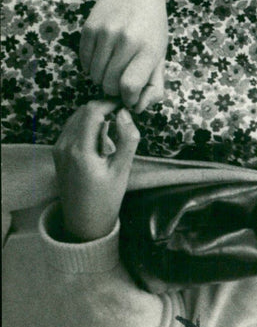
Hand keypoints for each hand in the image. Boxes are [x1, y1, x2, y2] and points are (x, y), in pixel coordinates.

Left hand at [53, 102, 139, 241]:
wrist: (83, 223)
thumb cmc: (106, 198)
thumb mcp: (123, 169)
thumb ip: (128, 138)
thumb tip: (124, 113)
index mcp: (80, 150)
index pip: (93, 110)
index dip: (111, 103)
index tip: (126, 107)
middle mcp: (64, 145)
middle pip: (84, 110)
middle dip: (104, 109)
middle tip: (122, 119)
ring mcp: (58, 148)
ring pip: (77, 116)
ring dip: (95, 116)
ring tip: (113, 130)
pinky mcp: (58, 152)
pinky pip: (72, 127)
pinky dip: (87, 125)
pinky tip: (100, 139)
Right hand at [81, 0, 167, 112]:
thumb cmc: (151, 27)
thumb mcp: (160, 53)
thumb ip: (154, 85)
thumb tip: (137, 108)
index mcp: (149, 49)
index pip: (130, 87)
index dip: (128, 98)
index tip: (130, 94)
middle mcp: (127, 40)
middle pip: (109, 84)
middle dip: (114, 87)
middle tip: (121, 76)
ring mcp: (106, 33)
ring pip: (94, 75)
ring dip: (102, 76)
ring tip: (113, 64)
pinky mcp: (89, 29)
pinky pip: (83, 62)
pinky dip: (91, 65)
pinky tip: (103, 54)